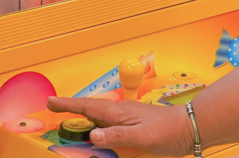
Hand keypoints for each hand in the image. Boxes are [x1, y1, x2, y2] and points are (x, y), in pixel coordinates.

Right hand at [47, 96, 194, 156]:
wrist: (188, 127)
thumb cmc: (167, 132)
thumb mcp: (141, 137)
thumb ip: (117, 135)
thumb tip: (93, 134)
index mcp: (118, 113)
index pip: (87, 107)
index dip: (67, 105)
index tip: (50, 101)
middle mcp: (120, 112)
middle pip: (89, 109)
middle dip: (70, 108)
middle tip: (53, 108)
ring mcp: (127, 117)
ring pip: (98, 116)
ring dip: (83, 116)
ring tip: (68, 118)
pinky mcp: (133, 124)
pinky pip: (109, 123)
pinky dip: (97, 125)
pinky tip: (97, 131)